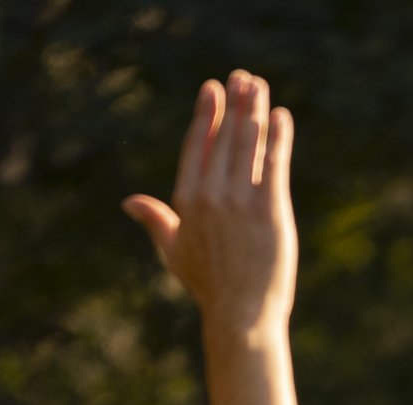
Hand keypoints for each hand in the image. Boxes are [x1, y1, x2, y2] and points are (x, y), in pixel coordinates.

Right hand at [124, 73, 297, 337]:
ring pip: (249, 144)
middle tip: (243, 79)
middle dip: (234, 103)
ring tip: (259, 87)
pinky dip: (279, 138)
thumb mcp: (175, 253)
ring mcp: (241, 203)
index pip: (197, 146)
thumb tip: (130, 203)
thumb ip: (156, 221)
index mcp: (187, 201)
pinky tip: (282, 117)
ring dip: (255, 110)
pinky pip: (275, 165)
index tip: (212, 89)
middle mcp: (212, 196)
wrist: (241, 318)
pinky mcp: (270, 212)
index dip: (206, 115)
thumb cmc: (208, 289)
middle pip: (225, 137)